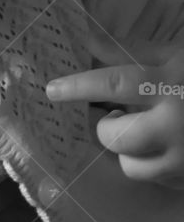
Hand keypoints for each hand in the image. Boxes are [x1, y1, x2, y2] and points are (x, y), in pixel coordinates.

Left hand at [46, 30, 183, 187]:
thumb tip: (90, 41)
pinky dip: (154, 165)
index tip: (51, 90)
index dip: (79, 86)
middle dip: (106, 128)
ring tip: (144, 135)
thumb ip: (139, 51)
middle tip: (112, 117)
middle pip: (115, 136)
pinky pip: (158, 179)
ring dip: (129, 151)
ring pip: (132, 166)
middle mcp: (176, 122)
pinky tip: (168, 147)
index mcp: (172, 82)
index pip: (115, 83)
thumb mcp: (179, 56)